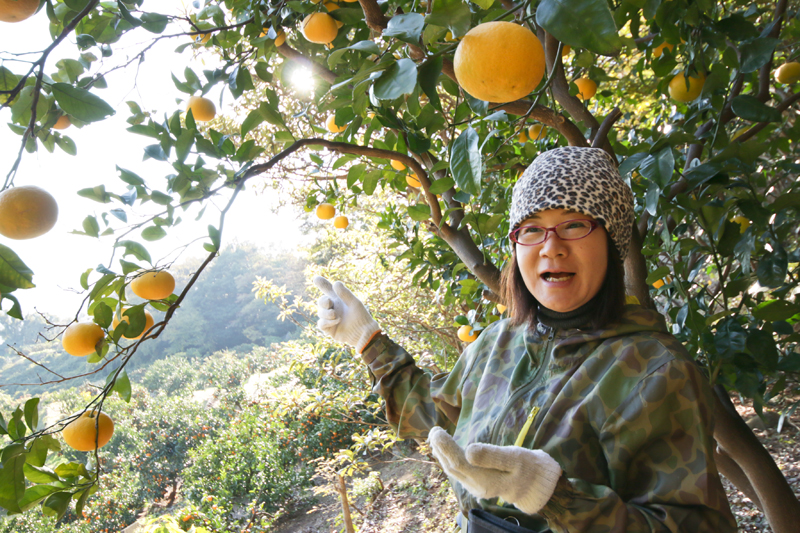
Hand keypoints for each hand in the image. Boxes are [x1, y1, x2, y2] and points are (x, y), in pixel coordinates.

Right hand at [314, 276, 380, 352]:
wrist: (363, 333)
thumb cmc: (361, 316)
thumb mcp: (354, 303)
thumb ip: (345, 293)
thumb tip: (335, 283)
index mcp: (339, 300)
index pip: (328, 290)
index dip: (321, 284)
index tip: (315, 278)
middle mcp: (333, 308)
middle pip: (321, 301)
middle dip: (323, 301)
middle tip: (329, 302)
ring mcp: (330, 319)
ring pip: (320, 313)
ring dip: (327, 313)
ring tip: (336, 316)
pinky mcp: (329, 329)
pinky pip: (321, 324)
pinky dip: (327, 322)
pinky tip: (335, 321)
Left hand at [428, 426, 561, 514]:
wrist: (538, 486)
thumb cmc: (529, 468)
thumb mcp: (515, 458)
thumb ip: (492, 456)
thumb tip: (468, 450)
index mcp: (486, 481)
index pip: (459, 463)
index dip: (446, 447)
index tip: (437, 431)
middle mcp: (477, 487)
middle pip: (453, 468)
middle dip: (441, 449)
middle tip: (434, 430)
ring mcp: (476, 488)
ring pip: (454, 471)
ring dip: (443, 454)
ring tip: (435, 437)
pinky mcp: (477, 484)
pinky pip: (459, 471)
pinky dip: (450, 458)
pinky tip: (446, 449)